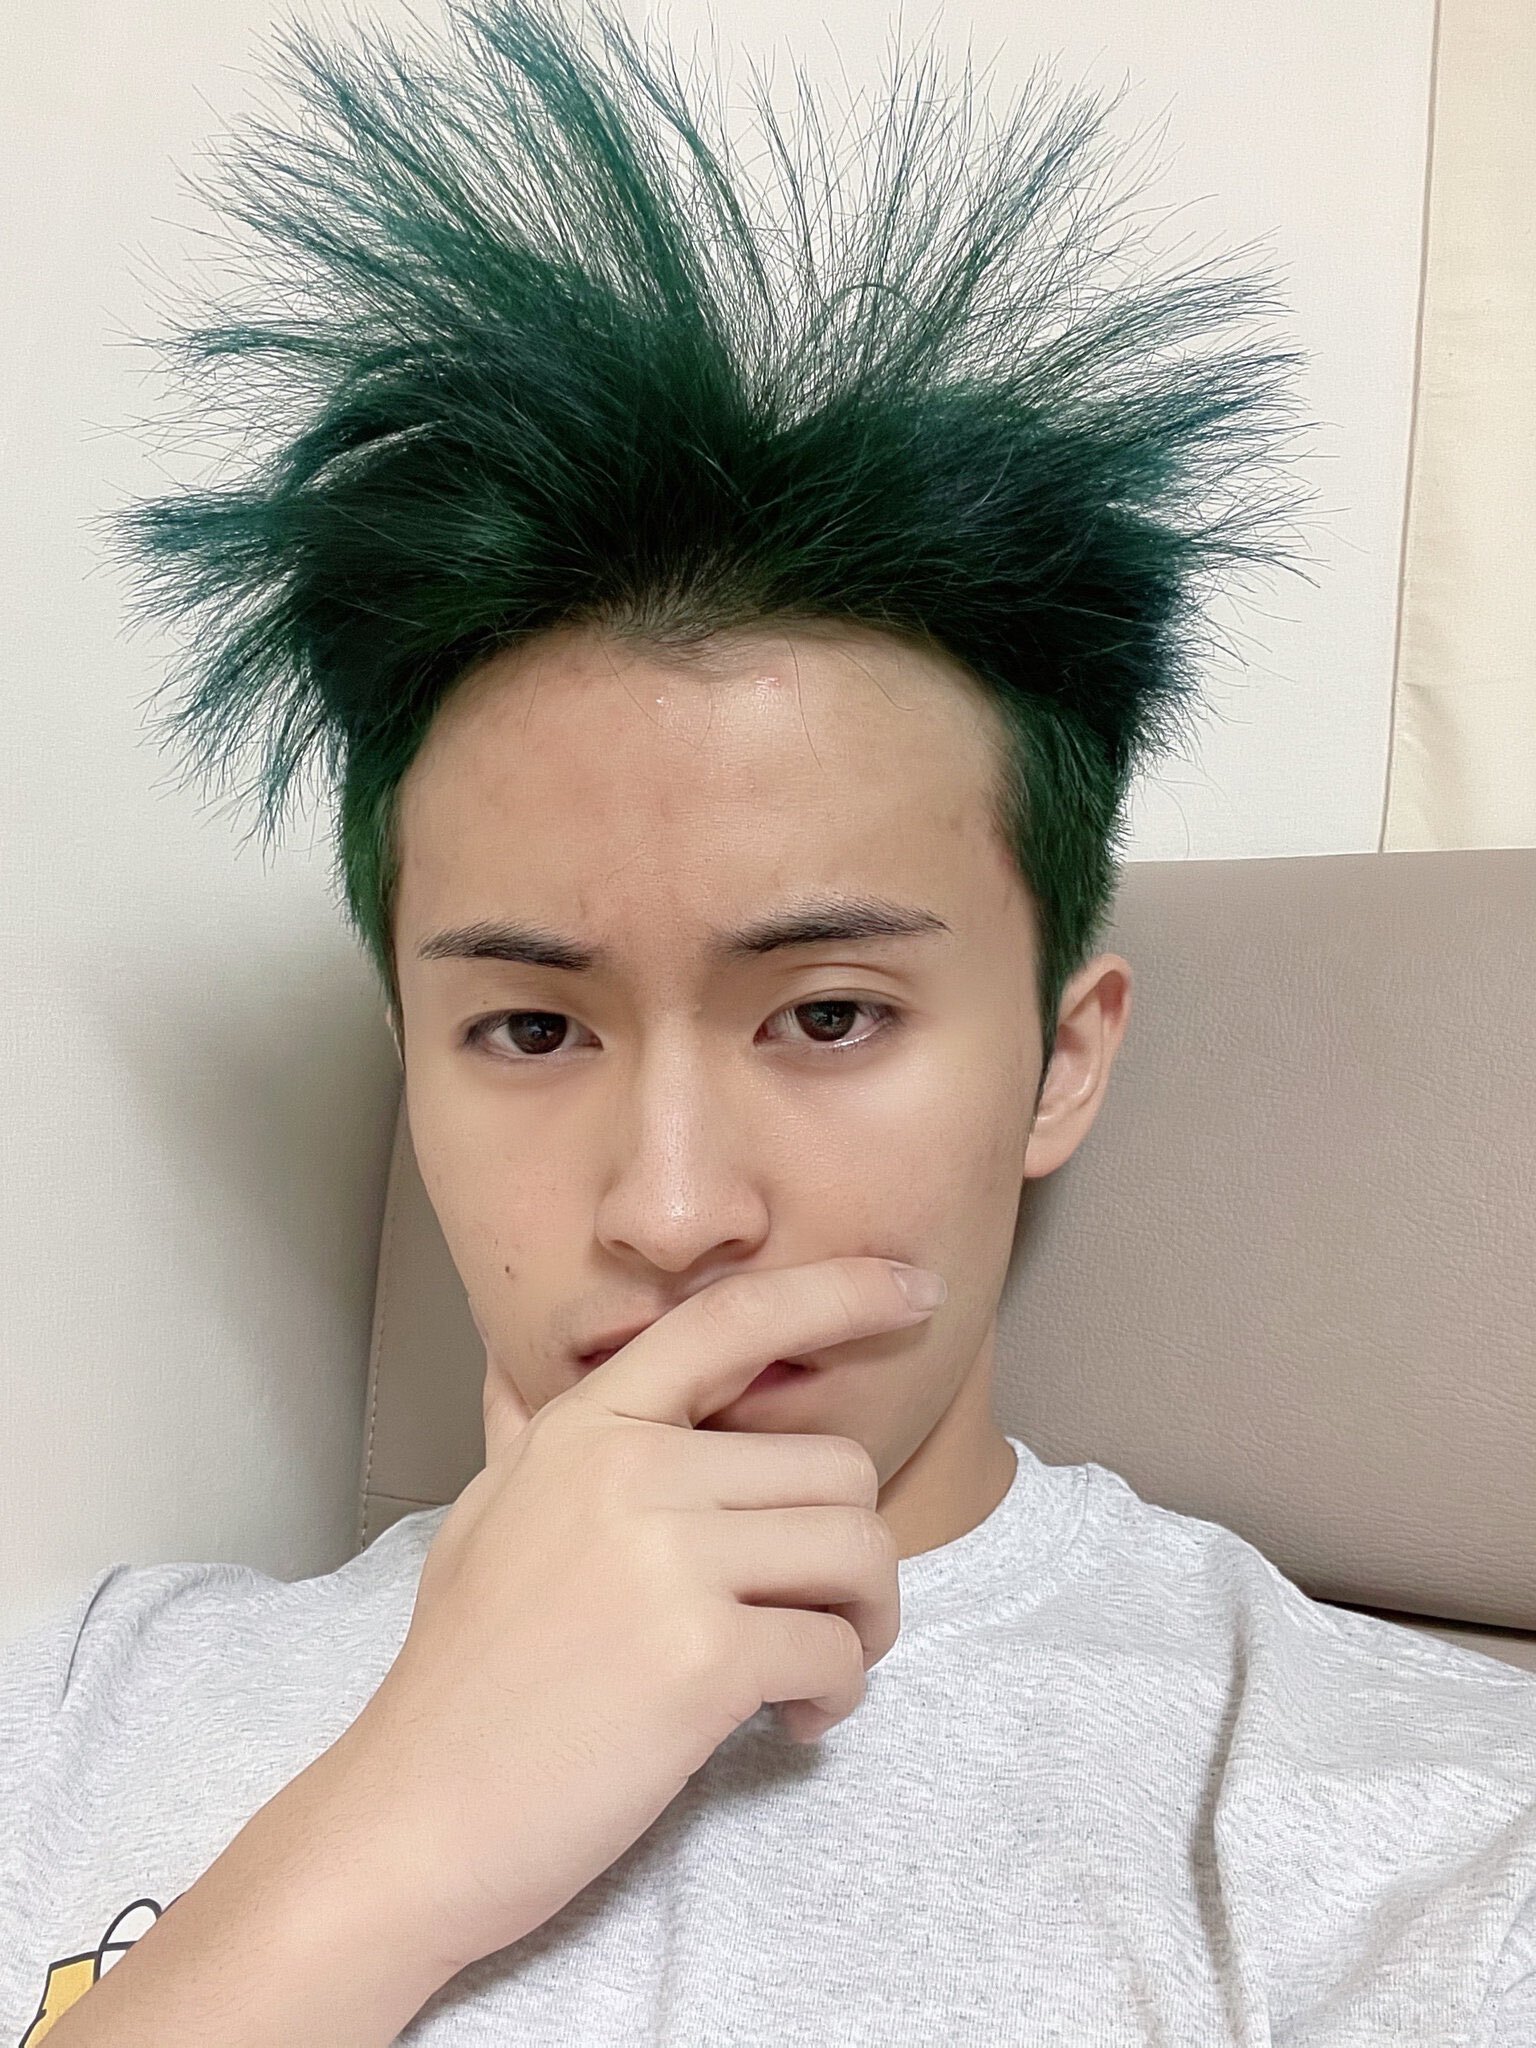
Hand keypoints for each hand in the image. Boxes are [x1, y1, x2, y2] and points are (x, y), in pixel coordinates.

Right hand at [329, 1255, 943, 1978]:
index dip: (840, 1291)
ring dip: (863, 1623)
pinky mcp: (701, 1661)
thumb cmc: (460, 1675)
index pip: (733, 1321)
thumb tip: (516, 1368)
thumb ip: (531, 1437)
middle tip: (818, 1618)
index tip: (915, 1288)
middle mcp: (632, 1473)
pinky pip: (836, 1652)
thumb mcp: (486, 1518)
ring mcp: (667, 1563)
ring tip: (808, 1670)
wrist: (413, 1818)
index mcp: (588, 1428)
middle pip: (837, 1469)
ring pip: (859, 1552)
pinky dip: (833, 1697)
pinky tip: (782, 1723)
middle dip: (853, 1553)